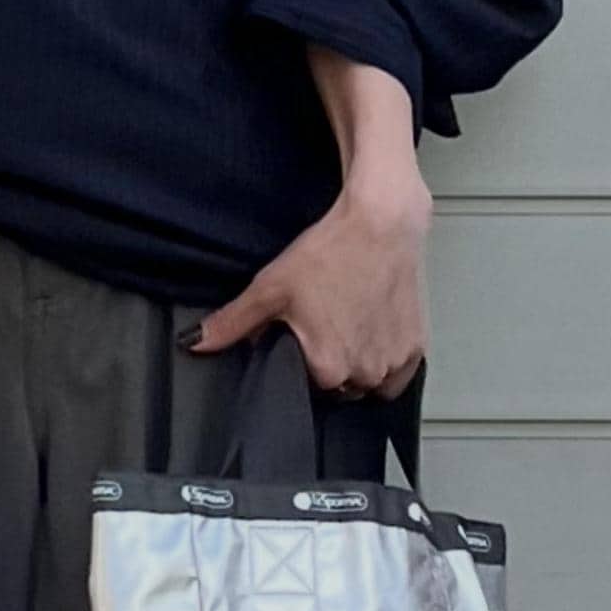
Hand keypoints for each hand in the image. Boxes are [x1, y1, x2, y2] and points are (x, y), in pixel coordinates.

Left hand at [183, 51, 431, 399]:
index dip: (304, 363)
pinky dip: (387, 366)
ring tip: (352, 329)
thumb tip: (195, 344)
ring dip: (360, 368)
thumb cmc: (328, 252)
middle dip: (333, 367)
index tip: (306, 337)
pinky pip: (397, 378)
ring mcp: (392, 364)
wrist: (382, 221)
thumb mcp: (272, 286)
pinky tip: (375, 338)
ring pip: (369, 386)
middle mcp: (362, 375)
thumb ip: (234, 323)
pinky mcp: (415, 350)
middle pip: (340, 390)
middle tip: (330, 327)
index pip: (308, 388)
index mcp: (327, 369)